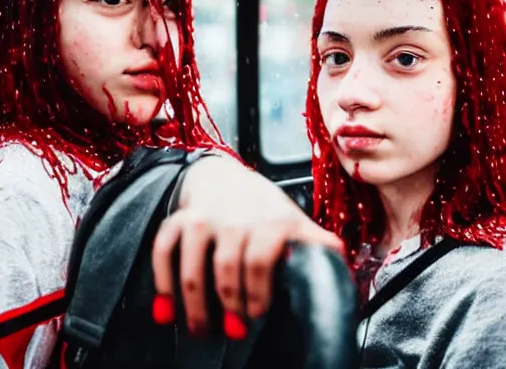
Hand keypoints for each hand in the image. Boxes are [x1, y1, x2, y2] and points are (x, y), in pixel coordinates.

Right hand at [150, 156, 342, 338]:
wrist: (225, 176)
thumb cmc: (263, 209)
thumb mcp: (294, 221)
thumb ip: (316, 243)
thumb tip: (342, 264)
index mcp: (270, 221)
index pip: (260, 261)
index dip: (257, 293)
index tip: (257, 316)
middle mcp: (235, 217)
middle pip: (227, 268)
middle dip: (229, 305)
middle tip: (233, 330)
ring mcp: (203, 218)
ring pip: (193, 266)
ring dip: (195, 304)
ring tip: (201, 329)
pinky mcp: (179, 220)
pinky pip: (164, 252)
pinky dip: (163, 284)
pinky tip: (165, 311)